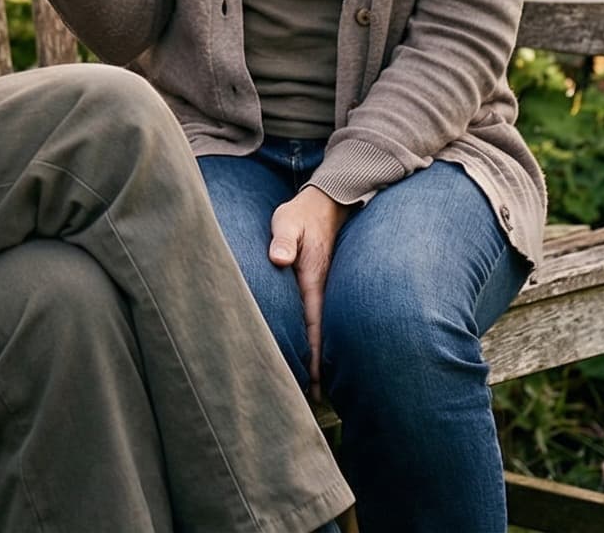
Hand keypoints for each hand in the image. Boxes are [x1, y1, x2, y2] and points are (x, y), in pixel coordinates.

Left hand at [268, 185, 350, 383]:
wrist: (324, 204)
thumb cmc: (299, 214)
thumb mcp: (287, 221)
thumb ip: (283, 239)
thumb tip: (279, 258)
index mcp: (313, 278)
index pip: (314, 322)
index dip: (313, 352)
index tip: (314, 379)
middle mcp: (321, 288)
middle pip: (320, 334)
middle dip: (318, 365)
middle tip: (316, 399)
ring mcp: (323, 288)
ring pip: (321, 328)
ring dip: (319, 356)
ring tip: (315, 389)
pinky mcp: (319, 285)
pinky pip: (319, 317)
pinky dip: (317, 339)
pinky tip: (313, 355)